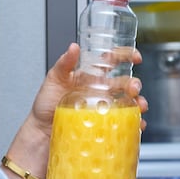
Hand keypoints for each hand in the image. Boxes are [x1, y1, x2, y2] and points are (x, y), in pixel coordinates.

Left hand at [26, 43, 146, 135]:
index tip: (135, 56)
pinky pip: (124, 123)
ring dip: (138, 103)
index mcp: (90, 76)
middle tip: (134, 88)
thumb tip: (73, 47)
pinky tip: (137, 124)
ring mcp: (103, 108)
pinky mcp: (104, 124)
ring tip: (138, 106)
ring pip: (128, 103)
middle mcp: (100, 91)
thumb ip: (64, 63)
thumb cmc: (46, 104)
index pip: (111, 61)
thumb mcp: (53, 79)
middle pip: (124, 83)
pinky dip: (134, 124)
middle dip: (133, 84)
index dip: (125, 56)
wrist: (41, 131)